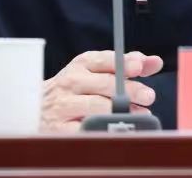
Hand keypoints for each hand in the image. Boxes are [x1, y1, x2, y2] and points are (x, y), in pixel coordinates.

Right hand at [40, 51, 163, 132]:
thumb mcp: (92, 72)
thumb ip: (123, 66)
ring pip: (97, 107)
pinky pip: (86, 130)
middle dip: (130, 90)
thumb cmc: (73, 90)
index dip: (122, 63)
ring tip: (140, 116)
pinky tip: (117, 130)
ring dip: (122, 112)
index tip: (139, 67)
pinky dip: (103, 130)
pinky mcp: (60, 129)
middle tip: (148, 96)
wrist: (37, 110)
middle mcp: (70, 83)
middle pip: (104, 84)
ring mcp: (64, 106)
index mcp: (80, 66)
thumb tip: (154, 62)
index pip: (103, 60)